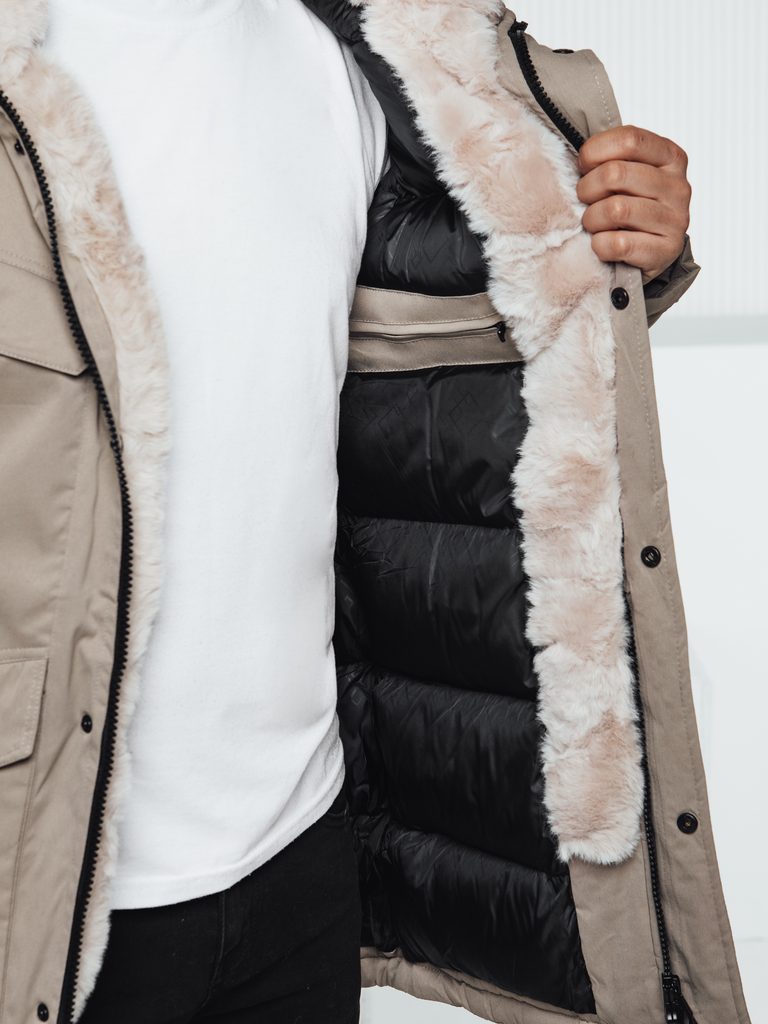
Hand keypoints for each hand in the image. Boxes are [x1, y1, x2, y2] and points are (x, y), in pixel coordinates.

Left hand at [576, 125, 691, 283]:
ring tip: (593, 223)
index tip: (583, 167)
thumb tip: (576, 152)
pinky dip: (600, 246)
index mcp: (670, 156)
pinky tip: (602, 244)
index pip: (629, 140)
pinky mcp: (665, 251)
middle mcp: (678, 186)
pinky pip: (618, 244)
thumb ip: (611, 158)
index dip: (595, 152)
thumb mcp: (627, 173)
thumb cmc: (630, 205)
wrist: (650, 252)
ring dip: (592, 219)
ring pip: (615, 210)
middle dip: (587, 189)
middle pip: (616, 174)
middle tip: (584, 199)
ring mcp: (675, 220)